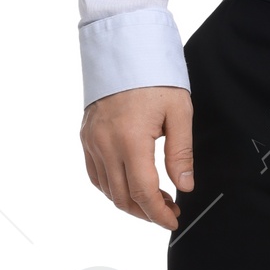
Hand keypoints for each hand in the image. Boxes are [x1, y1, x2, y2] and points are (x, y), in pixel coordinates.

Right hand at [81, 86, 193, 229]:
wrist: (124, 49)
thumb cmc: (155, 77)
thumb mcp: (179, 112)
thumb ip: (181, 153)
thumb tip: (184, 186)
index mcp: (130, 140)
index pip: (143, 192)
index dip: (158, 213)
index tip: (173, 220)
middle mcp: (105, 144)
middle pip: (122, 197)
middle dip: (146, 212)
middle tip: (168, 211)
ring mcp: (91, 141)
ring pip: (106, 189)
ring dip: (129, 202)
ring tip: (153, 199)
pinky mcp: (85, 136)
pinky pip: (95, 173)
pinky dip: (111, 187)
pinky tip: (129, 184)